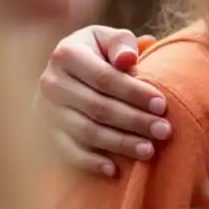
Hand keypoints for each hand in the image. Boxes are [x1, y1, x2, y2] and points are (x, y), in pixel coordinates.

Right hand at [36, 25, 168, 176]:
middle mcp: (50, 83)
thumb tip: (127, 59)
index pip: (104, 78)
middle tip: (164, 131)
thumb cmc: (98, 52)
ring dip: (120, 143)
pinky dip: (91, 162)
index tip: (162, 105)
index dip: (135, 93)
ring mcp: (44, 110)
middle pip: (97, 107)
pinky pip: (67, 152)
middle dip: (135, 121)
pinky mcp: (44, 133)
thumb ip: (122, 43)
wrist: (66, 70)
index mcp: (66, 54)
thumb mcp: (109, 38)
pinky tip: (115, 170)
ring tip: (149, 150)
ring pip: (86, 132)